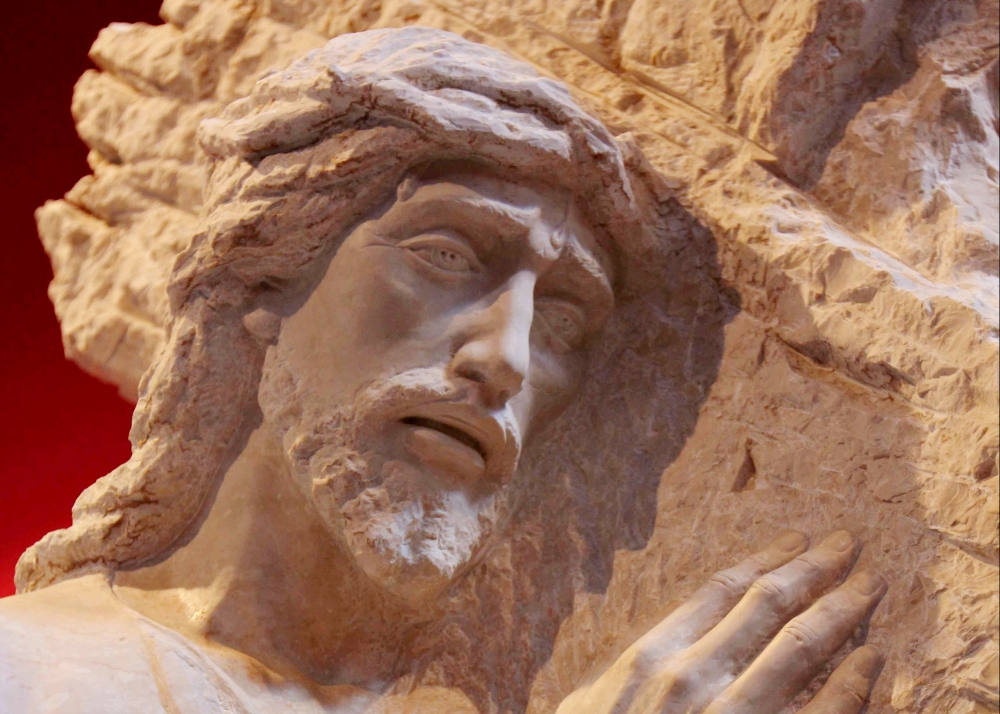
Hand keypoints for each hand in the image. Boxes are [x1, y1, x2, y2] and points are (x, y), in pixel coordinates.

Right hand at [556, 531, 886, 713]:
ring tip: (869, 586)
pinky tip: (873, 661)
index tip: (795, 540)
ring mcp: (732, 713)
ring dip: (841, 611)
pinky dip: (854, 684)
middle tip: (846, 544)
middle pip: (768, 605)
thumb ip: (611, 679)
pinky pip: (821, 712)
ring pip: (799, 645)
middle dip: (813, 569)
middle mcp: (694, 675)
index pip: (721, 591)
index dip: (764, 560)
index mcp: (652, 656)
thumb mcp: (583, 709)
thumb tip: (633, 663)